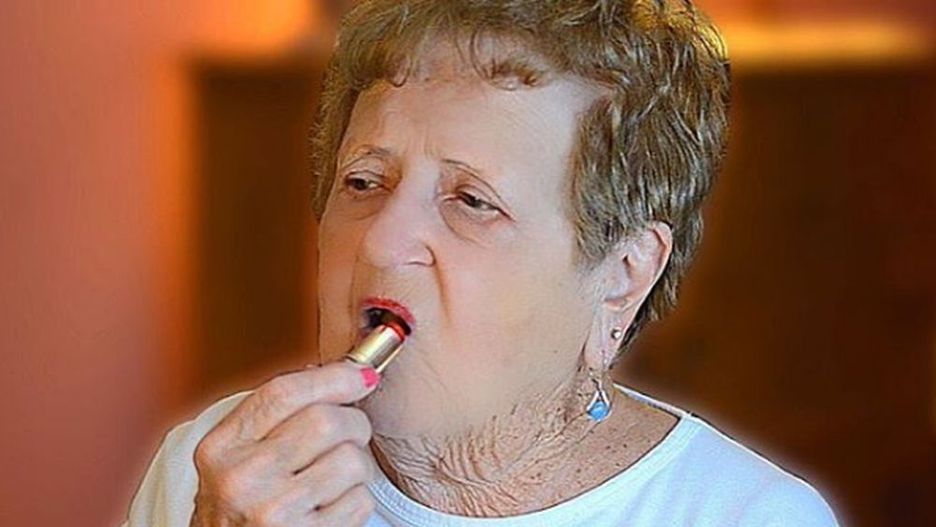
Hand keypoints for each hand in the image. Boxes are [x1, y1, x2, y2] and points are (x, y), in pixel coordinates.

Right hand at [190, 362, 379, 525]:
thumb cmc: (239, 512)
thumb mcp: (235, 460)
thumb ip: (274, 418)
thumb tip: (337, 374)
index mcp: (222, 448)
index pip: (283, 393)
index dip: (332, 377)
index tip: (360, 374)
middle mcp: (242, 478)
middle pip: (326, 421)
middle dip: (353, 423)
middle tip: (351, 434)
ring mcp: (273, 512)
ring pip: (352, 460)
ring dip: (357, 466)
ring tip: (336, 478)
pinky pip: (359, 501)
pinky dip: (356, 501)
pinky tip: (332, 507)